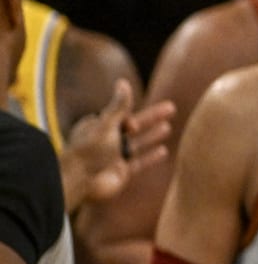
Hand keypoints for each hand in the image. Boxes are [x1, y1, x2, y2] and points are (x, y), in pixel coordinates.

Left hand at [62, 79, 174, 208]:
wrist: (81, 182)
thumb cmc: (90, 150)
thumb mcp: (106, 124)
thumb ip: (119, 105)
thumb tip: (123, 81)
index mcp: (98, 127)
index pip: (120, 115)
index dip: (131, 116)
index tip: (134, 125)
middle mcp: (107, 141)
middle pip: (134, 126)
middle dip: (152, 118)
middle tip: (171, 108)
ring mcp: (115, 157)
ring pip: (138, 143)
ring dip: (152, 135)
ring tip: (168, 127)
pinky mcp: (122, 172)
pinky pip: (140, 162)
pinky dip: (151, 157)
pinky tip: (163, 151)